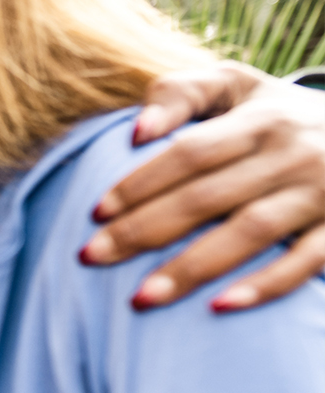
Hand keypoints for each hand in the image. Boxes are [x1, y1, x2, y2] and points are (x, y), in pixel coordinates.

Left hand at [84, 62, 324, 312]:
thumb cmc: (277, 113)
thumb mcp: (236, 85)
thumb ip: (181, 93)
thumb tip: (136, 132)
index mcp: (260, 118)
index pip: (190, 152)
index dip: (141, 182)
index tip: (94, 213)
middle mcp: (293, 154)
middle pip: (208, 196)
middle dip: (144, 230)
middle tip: (91, 258)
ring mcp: (322, 193)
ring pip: (250, 232)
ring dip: (192, 267)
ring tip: (140, 298)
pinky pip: (307, 262)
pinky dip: (266, 285)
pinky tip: (219, 306)